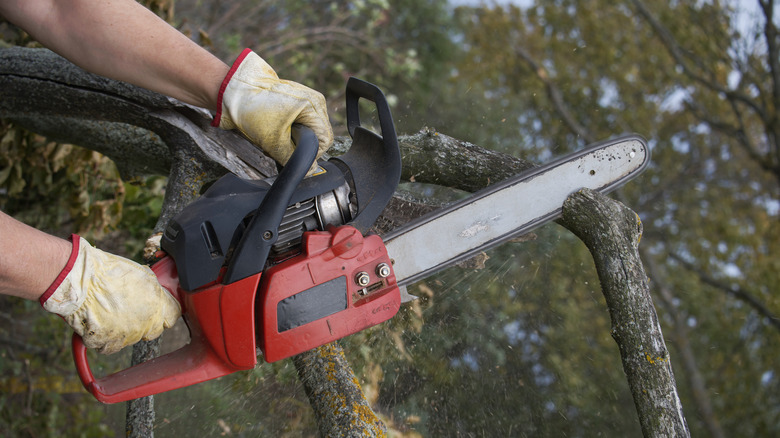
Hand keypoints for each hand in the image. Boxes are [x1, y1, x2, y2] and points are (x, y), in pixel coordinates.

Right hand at [40, 235, 180, 353]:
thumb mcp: (142, 274)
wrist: (79, 280)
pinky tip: (98, 321)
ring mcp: (126, 336)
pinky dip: (104, 337)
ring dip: (123, 330)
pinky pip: (109, 345)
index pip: (173, 316)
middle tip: (130, 308)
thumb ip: (155, 290)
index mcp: (157, 305)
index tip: (159, 308)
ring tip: (109, 311)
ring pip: (131, 339)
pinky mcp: (106, 344)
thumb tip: (160, 295)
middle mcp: (145, 324)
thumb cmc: (108, 272)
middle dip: (146, 322)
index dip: (166, 311)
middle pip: (154, 331)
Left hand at [212, 49, 332, 172]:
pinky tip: (277, 127)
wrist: (234, 91)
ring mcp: (306, 97)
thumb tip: (310, 171)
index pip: (325, 139)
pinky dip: (292, 127)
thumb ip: (293, 158)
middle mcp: (314, 99)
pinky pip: (303, 119)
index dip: (312, 153)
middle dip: (302, 144)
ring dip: (296, 136)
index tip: (294, 156)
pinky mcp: (297, 98)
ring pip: (311, 128)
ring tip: (277, 135)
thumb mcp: (273, 141)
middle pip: (319, 133)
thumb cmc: (252, 109)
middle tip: (282, 146)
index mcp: (313, 105)